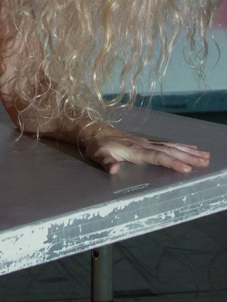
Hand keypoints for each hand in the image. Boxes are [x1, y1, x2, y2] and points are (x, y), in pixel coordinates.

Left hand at [84, 125, 209, 173]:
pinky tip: (192, 148)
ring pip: (171, 146)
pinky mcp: (147, 142)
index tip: (186, 168)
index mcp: (134, 150)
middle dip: (188, 157)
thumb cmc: (98, 146)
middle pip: (169, 150)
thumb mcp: (98, 155)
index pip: (156, 156)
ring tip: (205, 156)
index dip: (171, 162)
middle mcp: (144, 144)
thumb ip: (105, 163)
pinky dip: (181, 145)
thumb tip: (113, 169)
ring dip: (188, 151)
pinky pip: (167, 143)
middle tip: (205, 162)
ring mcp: (147, 142)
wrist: (96, 132)